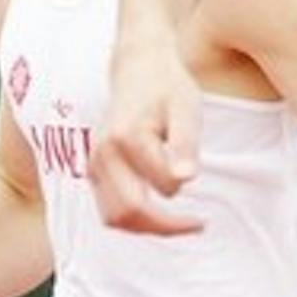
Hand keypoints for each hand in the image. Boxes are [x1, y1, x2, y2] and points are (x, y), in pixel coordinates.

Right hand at [90, 37, 205, 235]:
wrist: (138, 67)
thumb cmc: (168, 86)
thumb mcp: (187, 107)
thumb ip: (185, 143)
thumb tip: (185, 179)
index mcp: (126, 137)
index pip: (159, 184)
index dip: (183, 189)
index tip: (201, 193)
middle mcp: (103, 153)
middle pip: (128, 212)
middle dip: (165, 226)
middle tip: (197, 225)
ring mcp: (94, 163)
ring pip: (114, 218)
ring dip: (147, 228)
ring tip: (181, 225)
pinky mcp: (94, 170)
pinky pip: (109, 209)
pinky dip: (133, 220)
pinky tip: (161, 214)